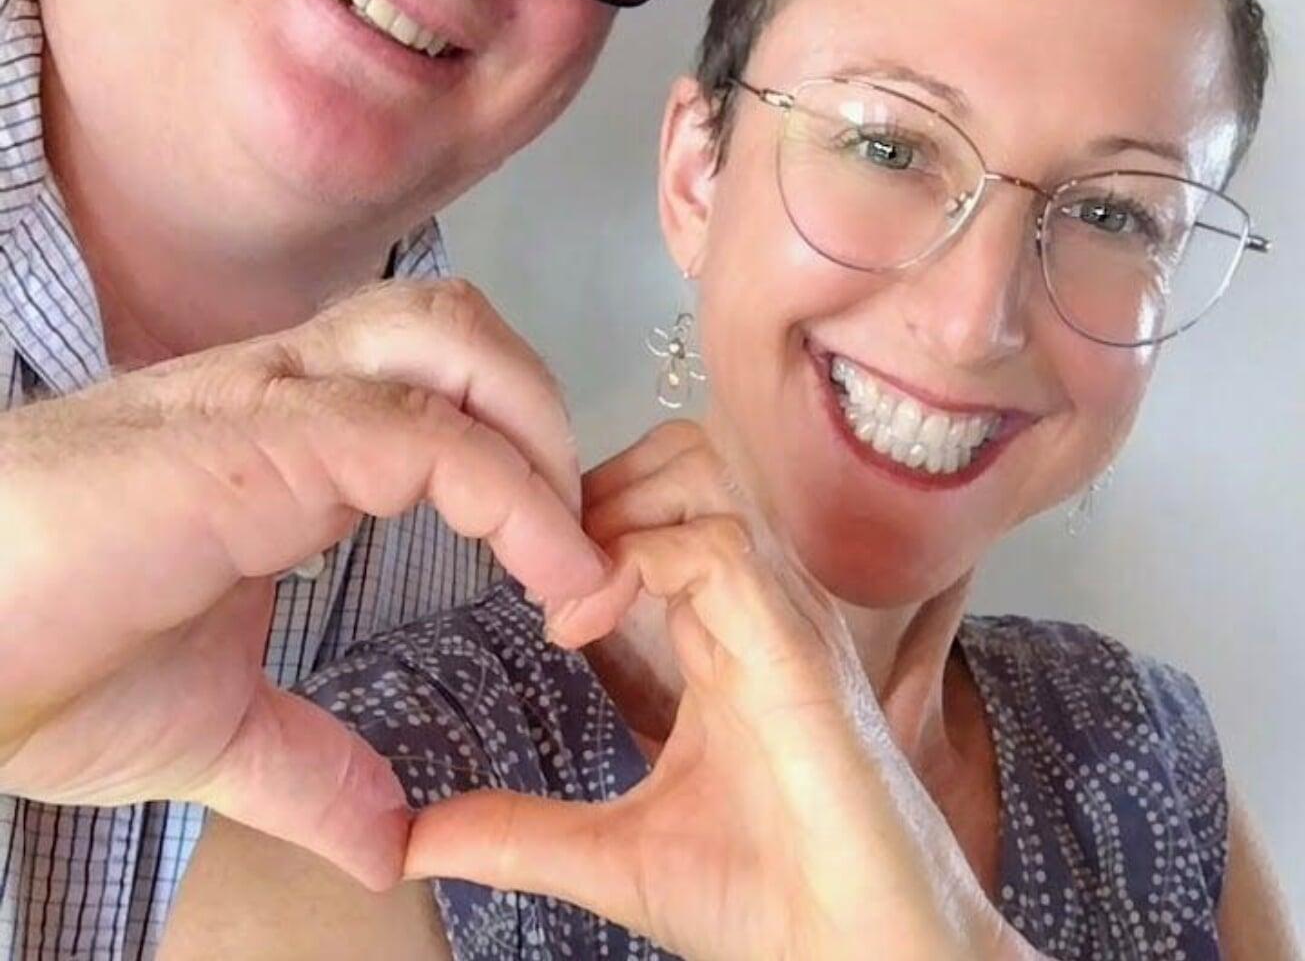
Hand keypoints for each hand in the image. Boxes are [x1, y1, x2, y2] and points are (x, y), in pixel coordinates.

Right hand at [0, 279, 607, 888]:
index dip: (531, 465)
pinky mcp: (259, 436)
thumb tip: (387, 844)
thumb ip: (307, 770)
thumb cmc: (32, 660)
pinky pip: (426, 432)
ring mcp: (275, 402)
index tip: (575, 583)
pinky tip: (550, 578)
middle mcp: (292, 394)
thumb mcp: (207, 730)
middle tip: (580, 547)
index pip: (446, 391)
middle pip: (464, 331)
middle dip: (549, 419)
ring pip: (453, 339)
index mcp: (289, 443)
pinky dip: (514, 495)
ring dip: (540, 428)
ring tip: (568, 551)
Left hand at [406, 510, 1019, 960]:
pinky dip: (638, 561)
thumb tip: (412, 842)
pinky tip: (580, 625)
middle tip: (532, 561)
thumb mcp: (614, 854)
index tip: (518, 581)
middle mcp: (760, 600)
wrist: (865, 959)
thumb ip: (518, 832)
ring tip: (556, 592)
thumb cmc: (770, 901)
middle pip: (681, 455)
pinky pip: (717, 547)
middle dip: (595, 483)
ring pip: (699, 473)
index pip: (659, 502)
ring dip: (611, 508)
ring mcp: (782, 613)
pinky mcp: (796, 647)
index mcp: (727, 629)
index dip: (580, 514)